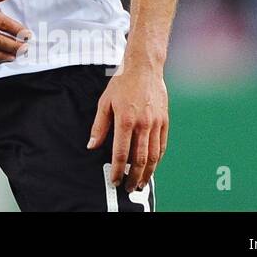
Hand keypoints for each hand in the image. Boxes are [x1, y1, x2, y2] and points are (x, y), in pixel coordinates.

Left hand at [86, 61, 167, 192]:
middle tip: (129, 188)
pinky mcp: (164, 121)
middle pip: (140, 159)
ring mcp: (156, 123)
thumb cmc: (122, 84)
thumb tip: (91, 146)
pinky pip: (162, 145)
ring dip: (148, 172)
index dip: (118, 170)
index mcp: (125, 120)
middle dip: (134, 177)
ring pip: (154, 155)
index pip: (121, 153)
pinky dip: (158, 159)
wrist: (144, 68)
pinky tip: (152, 166)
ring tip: (141, 183)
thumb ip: (99, 126)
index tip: (115, 180)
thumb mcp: (104, 102)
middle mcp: (143, 124)